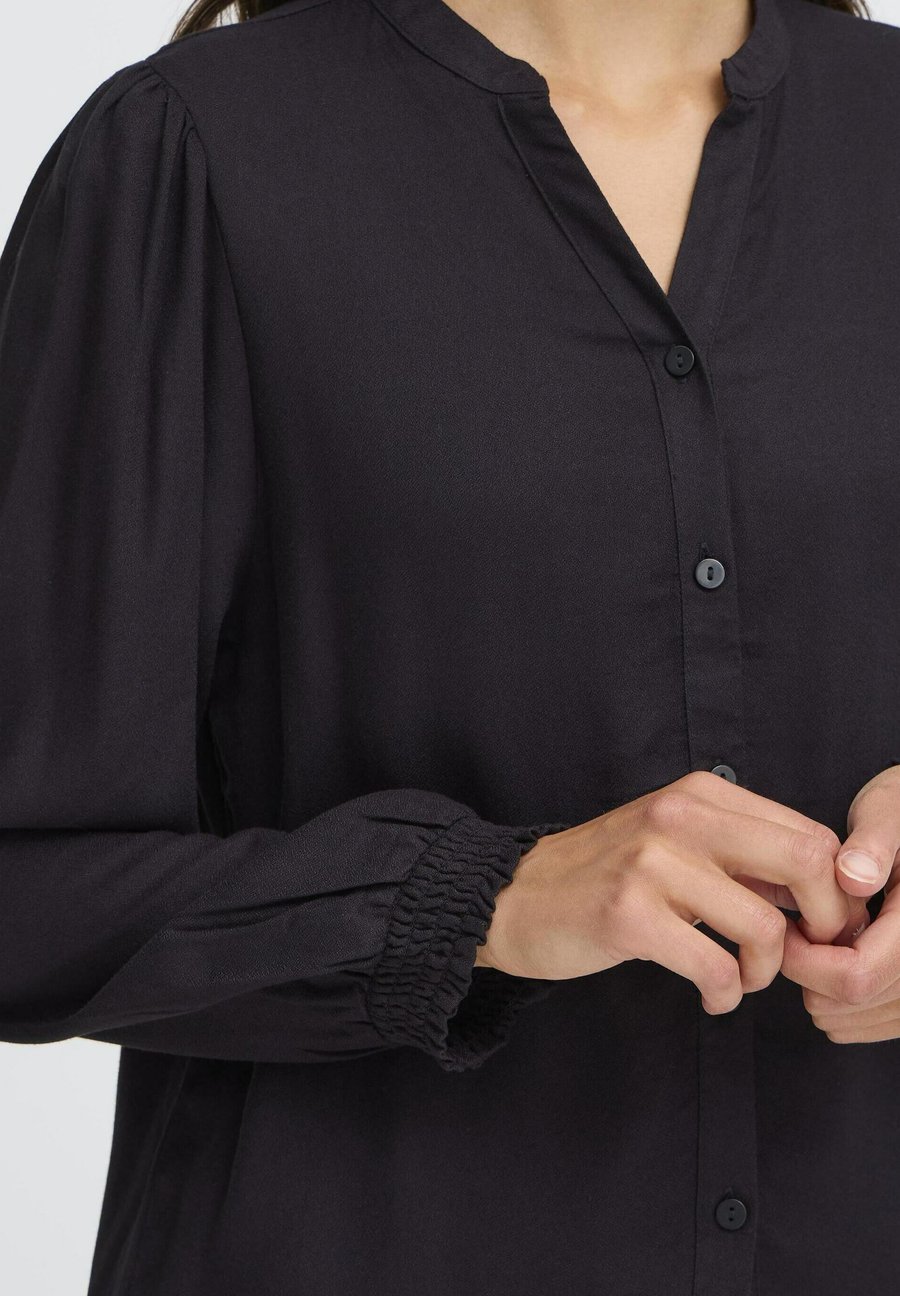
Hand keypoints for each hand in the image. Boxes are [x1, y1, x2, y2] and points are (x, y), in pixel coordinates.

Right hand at [477, 771, 867, 1014]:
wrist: (513, 896)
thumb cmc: (604, 875)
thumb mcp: (674, 841)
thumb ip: (741, 853)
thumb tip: (824, 888)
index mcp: (700, 794)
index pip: (809, 833)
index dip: (833, 890)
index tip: (817, 926)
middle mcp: (680, 817)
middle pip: (806, 862)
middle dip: (824, 922)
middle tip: (803, 955)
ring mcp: (651, 864)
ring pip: (763, 926)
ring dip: (766, 971)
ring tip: (742, 979)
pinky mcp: (628, 916)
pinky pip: (715, 967)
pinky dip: (726, 995)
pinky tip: (712, 996)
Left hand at [781, 765, 899, 1041]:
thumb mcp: (889, 811)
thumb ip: (873, 842)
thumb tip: (852, 876)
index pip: (858, 974)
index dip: (808, 960)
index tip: (788, 929)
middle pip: (859, 1001)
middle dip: (812, 974)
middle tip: (796, 934)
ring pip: (870, 1020)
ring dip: (829, 994)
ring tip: (816, 947)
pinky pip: (884, 1024)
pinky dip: (850, 1009)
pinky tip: (833, 969)